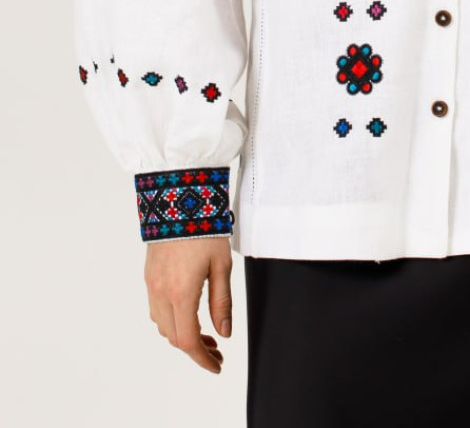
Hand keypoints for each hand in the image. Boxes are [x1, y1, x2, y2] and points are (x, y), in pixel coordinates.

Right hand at [144, 236, 233, 373]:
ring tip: (205, 333)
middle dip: (195, 349)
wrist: (179, 198)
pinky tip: (187, 313)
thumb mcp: (222, 266)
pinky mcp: (149, 275)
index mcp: (181, 293)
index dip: (202, 358)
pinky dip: (171, 319)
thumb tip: (224, 333)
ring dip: (181, 334)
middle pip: (174, 337)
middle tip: (216, 350)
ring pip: (162, 325)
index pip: (188, 341)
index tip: (216, 366)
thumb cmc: (205, 229)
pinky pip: (156, 308)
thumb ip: (222, 302)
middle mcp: (161, 292)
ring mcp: (152, 284)